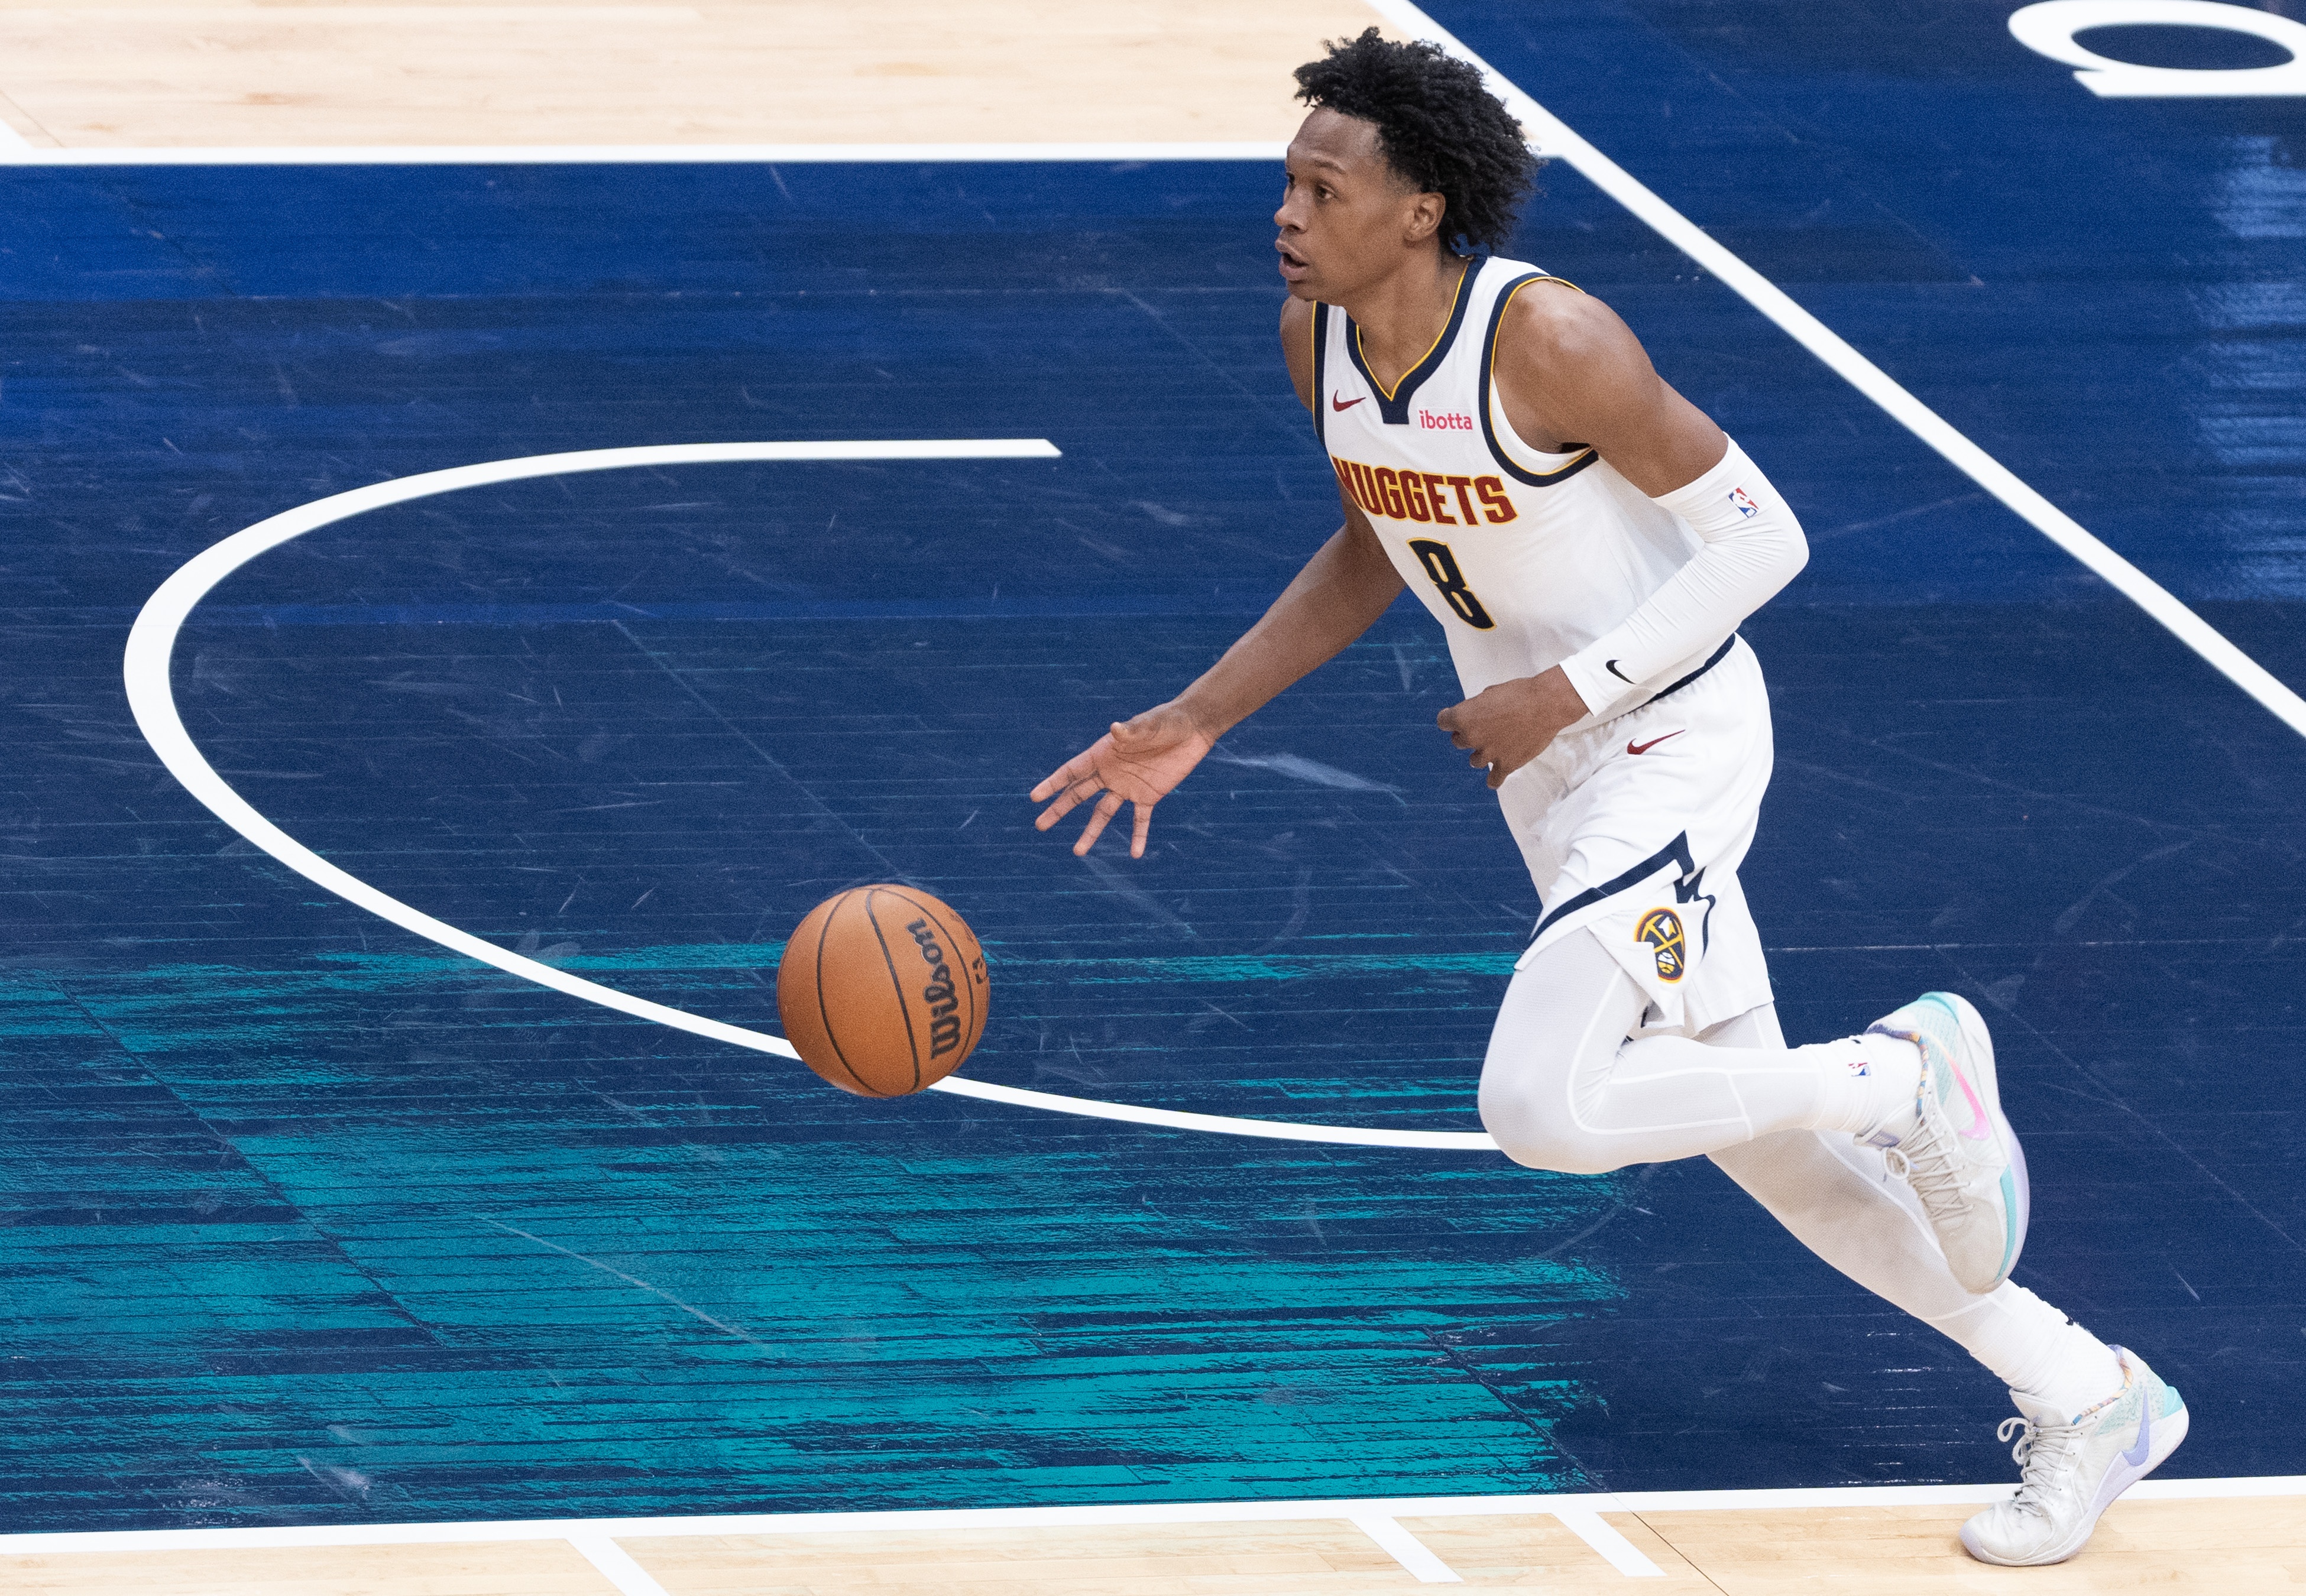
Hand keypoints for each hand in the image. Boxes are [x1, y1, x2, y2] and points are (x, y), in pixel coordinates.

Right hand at [1030, 702, 1214, 857]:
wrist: (1193, 728)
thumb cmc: (1167, 720)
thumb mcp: (1149, 725)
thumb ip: (1132, 730)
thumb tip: (1115, 729)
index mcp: (1104, 753)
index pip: (1072, 771)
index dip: (1053, 784)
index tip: (1034, 797)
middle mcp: (1111, 773)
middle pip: (1079, 794)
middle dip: (1059, 809)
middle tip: (1040, 825)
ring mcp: (1128, 786)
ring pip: (1103, 813)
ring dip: (1091, 832)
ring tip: (1078, 852)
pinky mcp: (1149, 795)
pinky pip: (1140, 820)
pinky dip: (1138, 836)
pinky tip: (1135, 854)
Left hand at [1436, 667, 1588, 789]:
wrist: (1546, 704)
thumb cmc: (1519, 693)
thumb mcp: (1489, 693)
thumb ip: (1476, 708)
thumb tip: (1474, 716)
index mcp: (1463, 717)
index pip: (1443, 722)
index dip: (1450, 719)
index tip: (1455, 719)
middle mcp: (1472, 737)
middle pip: (1458, 742)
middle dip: (1467, 735)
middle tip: (1483, 730)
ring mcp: (1489, 753)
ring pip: (1474, 761)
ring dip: (1481, 754)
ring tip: (1493, 747)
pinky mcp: (1507, 765)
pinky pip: (1494, 780)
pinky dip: (1493, 780)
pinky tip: (1494, 779)